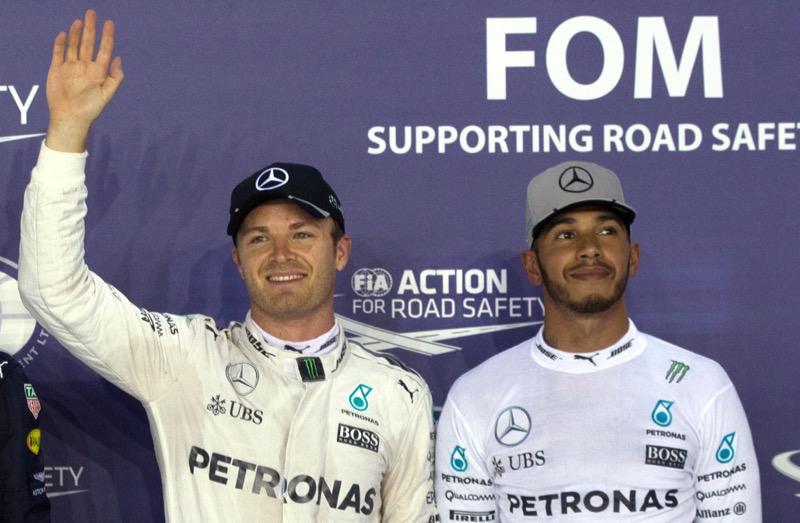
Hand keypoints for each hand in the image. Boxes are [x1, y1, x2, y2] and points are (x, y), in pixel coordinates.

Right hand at [45, 9, 123, 151]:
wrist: (70, 118)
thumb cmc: (90, 109)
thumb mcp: (107, 94)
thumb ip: (115, 77)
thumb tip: (119, 58)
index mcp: (98, 72)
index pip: (104, 49)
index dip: (107, 36)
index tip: (109, 23)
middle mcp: (85, 67)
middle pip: (88, 43)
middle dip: (90, 29)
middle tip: (92, 13)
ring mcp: (71, 67)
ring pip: (74, 46)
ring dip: (76, 33)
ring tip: (79, 21)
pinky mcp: (57, 70)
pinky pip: (58, 53)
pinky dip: (60, 44)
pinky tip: (63, 34)